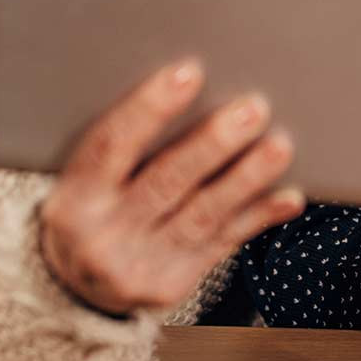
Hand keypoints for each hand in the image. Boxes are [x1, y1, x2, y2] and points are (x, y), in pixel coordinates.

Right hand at [39, 59, 303, 315]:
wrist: (71, 287)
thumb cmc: (89, 208)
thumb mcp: (82, 179)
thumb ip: (122, 145)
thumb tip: (189, 83)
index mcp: (72, 198)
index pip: (111, 145)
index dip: (150, 107)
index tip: (189, 72)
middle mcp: (101, 236)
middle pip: (165, 182)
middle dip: (213, 143)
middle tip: (253, 108)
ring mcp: (137, 266)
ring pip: (202, 215)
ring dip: (247, 178)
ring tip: (280, 146)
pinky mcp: (171, 286)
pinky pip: (222, 245)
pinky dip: (258, 217)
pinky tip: (288, 196)